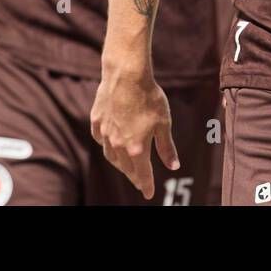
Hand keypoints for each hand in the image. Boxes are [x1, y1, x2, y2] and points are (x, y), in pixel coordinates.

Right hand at [90, 63, 178, 200]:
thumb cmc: (149, 98)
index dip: (147, 185)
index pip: (143, 174)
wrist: (126, 76)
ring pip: (111, 156)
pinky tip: (111, 144)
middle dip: (134, 176)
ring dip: (120, 164)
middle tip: (140, 182)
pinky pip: (100, 139)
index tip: (149, 195)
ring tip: (126, 167)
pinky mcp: (97, 121)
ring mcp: (105, 133)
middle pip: (126, 168)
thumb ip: (166, 147)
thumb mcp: (164, 123)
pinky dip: (107, 145)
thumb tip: (173, 166)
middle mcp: (118, 145)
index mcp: (136, 148)